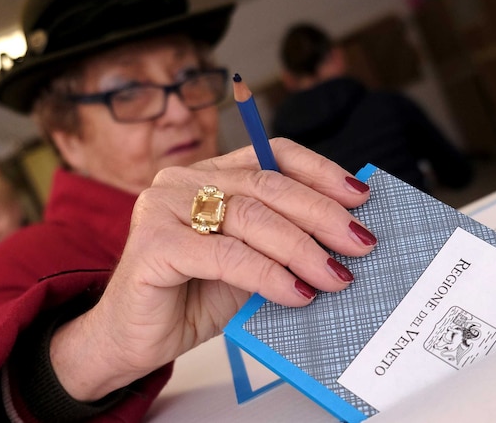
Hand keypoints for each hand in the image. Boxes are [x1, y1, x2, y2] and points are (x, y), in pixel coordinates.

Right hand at [50, 138, 374, 399]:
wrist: (135, 339)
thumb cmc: (192, 298)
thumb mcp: (250, 264)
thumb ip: (282, 243)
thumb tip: (346, 239)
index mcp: (209, 175)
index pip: (273, 156)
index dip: (321, 172)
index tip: (360, 197)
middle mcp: (184, 181)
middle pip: (267, 185)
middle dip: (322, 214)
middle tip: (359, 243)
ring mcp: (163, 208)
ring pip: (250, 217)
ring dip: (301, 248)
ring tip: (335, 275)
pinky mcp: (152, 244)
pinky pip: (224, 254)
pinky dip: (267, 274)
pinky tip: (296, 293)